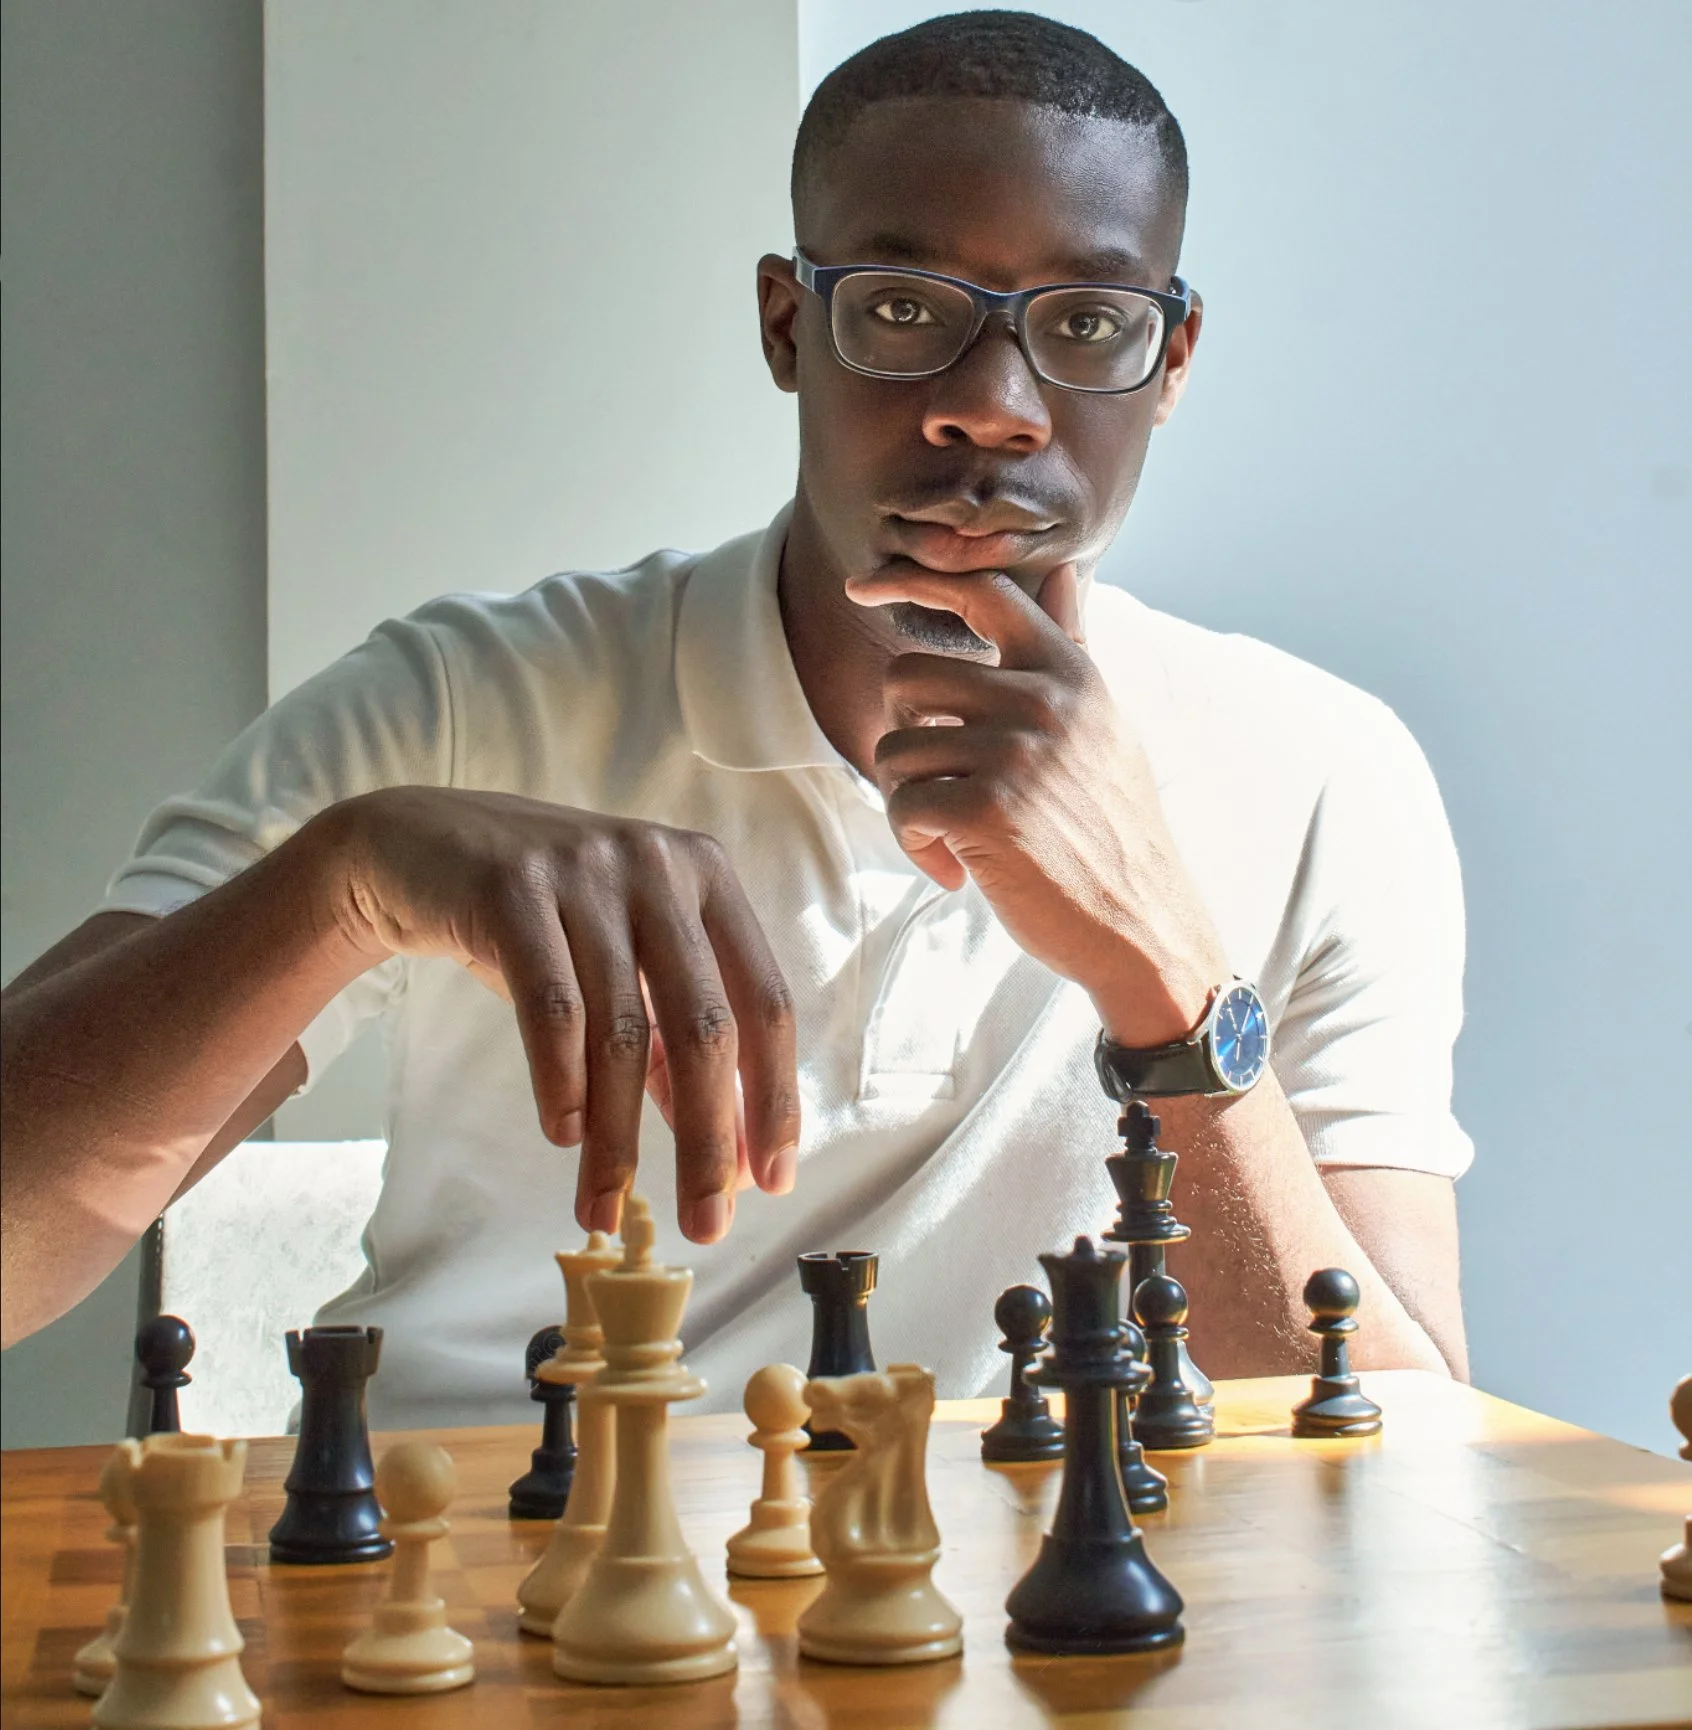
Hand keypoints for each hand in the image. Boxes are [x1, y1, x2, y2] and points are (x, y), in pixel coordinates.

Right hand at [321, 787, 799, 1241]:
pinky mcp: (512, 887)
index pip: (765, 1001)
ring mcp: (587, 869)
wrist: (419, 845)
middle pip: (705, 1025)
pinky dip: (560, 1082)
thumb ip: (669, 1036)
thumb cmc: (541, 917)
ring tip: (606, 1206)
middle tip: (708, 1225)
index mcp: (708, 878)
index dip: (774, 1097)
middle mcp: (659, 865)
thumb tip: (720, 1141)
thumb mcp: (620, 961)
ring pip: (620, 1030)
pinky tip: (563, 1136)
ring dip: (617, 1136)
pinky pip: (551, 1006)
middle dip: (709, 1138)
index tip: (773, 1181)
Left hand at [845, 563, 1228, 1046]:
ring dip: (909, 802)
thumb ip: (1070, 646)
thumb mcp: (1102, 724)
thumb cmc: (1110, 828)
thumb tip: (1061, 569)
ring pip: (895, 748)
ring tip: (955, 836)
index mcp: (1069, 672)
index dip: (913, 580)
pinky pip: (901, 805)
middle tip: (938, 784)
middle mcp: (1042, 700)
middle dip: (906, 735)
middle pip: (906, 676)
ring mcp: (1014, 753)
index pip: (983, 590)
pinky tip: (957, 870)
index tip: (862, 589)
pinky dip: (916, 845)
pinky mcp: (985, 810)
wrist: (1141, 924)